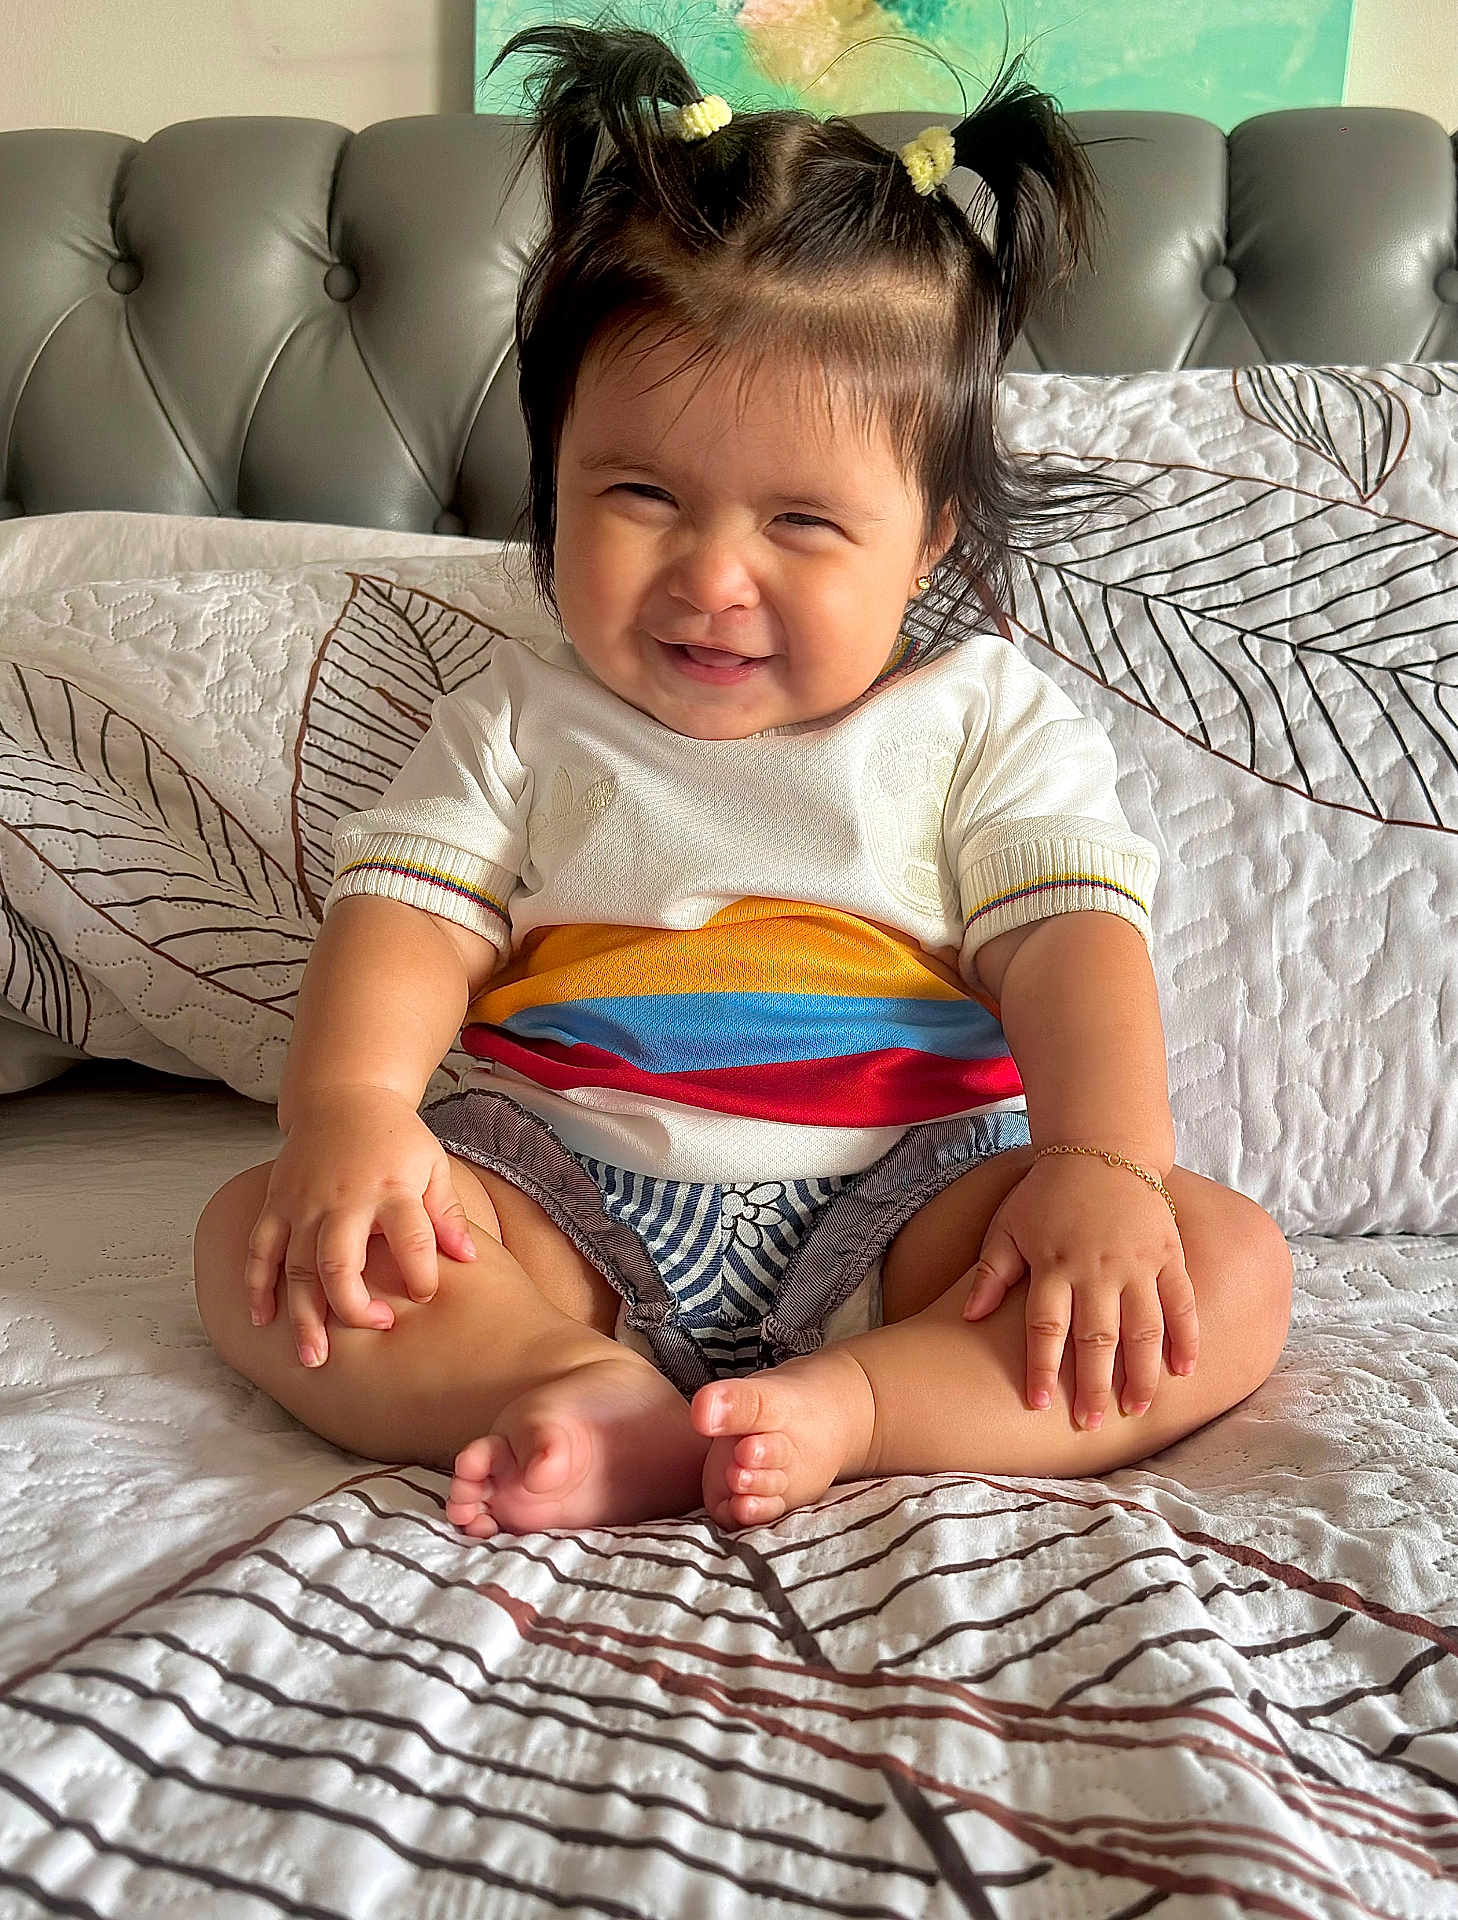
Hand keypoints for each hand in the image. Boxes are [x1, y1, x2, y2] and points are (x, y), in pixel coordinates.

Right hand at [242, 1086, 486, 1368]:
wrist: (342, 1096)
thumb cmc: (394, 1138)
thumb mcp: (432, 1164)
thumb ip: (446, 1212)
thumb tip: (469, 1258)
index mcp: (391, 1188)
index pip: (410, 1239)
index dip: (421, 1275)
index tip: (425, 1296)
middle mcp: (343, 1199)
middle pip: (339, 1262)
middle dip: (352, 1306)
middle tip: (371, 1330)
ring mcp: (303, 1202)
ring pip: (296, 1267)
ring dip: (302, 1315)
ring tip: (313, 1358)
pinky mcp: (276, 1202)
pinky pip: (260, 1249)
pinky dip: (256, 1286)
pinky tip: (263, 1321)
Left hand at [960, 1153, 1196, 1428]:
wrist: (1102, 1146)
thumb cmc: (1048, 1192)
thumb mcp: (1008, 1225)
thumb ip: (992, 1272)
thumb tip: (970, 1317)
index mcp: (1054, 1264)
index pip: (1045, 1327)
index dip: (1040, 1368)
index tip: (1035, 1405)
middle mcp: (1097, 1268)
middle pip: (1096, 1338)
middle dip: (1092, 1385)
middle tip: (1089, 1424)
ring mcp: (1138, 1263)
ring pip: (1143, 1328)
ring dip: (1141, 1373)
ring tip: (1136, 1409)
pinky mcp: (1169, 1255)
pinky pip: (1182, 1303)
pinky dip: (1187, 1337)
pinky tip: (1186, 1371)